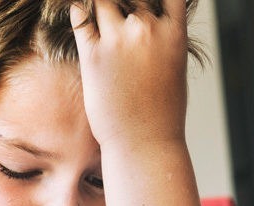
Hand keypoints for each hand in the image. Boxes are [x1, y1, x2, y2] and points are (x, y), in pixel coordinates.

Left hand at [69, 0, 188, 151]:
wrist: (146, 144)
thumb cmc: (163, 113)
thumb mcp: (175, 68)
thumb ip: (164, 38)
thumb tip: (152, 22)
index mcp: (175, 33)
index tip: (144, 4)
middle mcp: (148, 30)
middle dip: (125, 5)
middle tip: (119, 19)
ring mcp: (119, 40)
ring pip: (103, 2)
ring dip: (101, 8)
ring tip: (101, 25)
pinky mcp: (93, 54)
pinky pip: (80, 17)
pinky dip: (79, 13)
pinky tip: (80, 16)